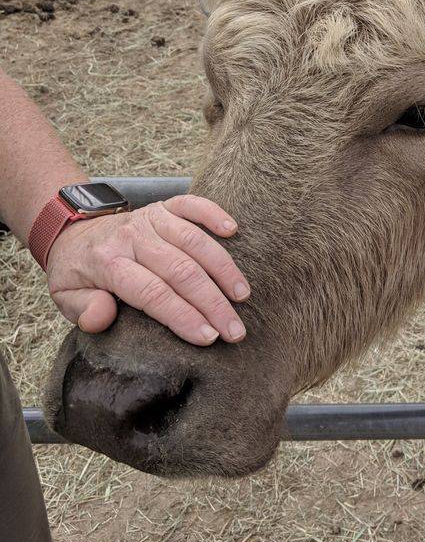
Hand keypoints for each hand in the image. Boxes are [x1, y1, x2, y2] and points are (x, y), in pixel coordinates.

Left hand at [46, 195, 249, 345]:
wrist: (72, 233)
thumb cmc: (77, 274)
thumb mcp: (64, 298)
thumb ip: (83, 310)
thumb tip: (102, 316)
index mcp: (108, 263)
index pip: (152, 293)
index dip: (183, 316)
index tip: (208, 337)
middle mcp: (133, 237)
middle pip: (180, 271)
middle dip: (212, 303)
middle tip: (235, 330)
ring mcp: (150, 219)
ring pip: (194, 241)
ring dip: (223, 269)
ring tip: (243, 296)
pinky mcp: (163, 207)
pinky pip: (192, 204)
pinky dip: (213, 213)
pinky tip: (233, 230)